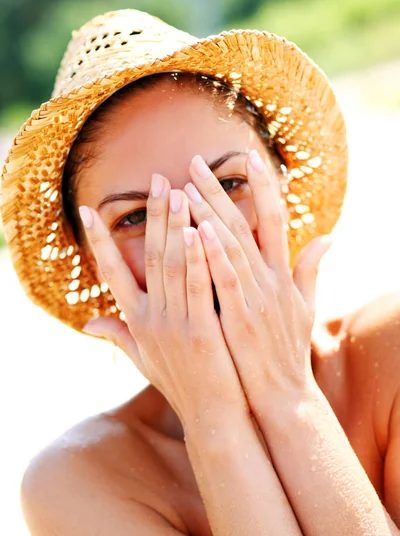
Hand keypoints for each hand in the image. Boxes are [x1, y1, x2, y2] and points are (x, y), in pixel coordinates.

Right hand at [79, 177, 247, 429]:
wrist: (211, 417)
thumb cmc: (180, 383)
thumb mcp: (144, 358)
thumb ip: (118, 335)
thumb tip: (88, 323)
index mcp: (137, 322)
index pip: (112, 273)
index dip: (98, 242)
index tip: (88, 212)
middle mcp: (151, 319)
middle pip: (149, 257)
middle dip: (152, 217)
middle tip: (158, 179)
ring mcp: (175, 325)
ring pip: (173, 266)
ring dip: (175, 226)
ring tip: (178, 191)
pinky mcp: (202, 332)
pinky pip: (199, 287)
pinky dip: (199, 257)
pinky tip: (200, 229)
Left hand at [183, 151, 331, 410]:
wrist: (284, 395)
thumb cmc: (289, 349)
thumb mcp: (306, 306)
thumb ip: (311, 270)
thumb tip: (328, 238)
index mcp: (282, 273)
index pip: (274, 218)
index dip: (264, 186)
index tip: (248, 158)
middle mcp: (270, 279)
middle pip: (243, 225)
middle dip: (218, 192)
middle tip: (194, 163)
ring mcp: (256, 298)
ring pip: (231, 246)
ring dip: (208, 215)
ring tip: (187, 187)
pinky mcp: (241, 319)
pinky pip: (226, 280)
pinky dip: (214, 255)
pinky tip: (197, 231)